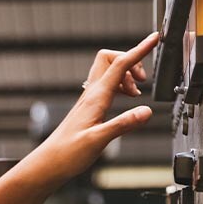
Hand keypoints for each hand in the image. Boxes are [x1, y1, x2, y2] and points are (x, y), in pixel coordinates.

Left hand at [27, 32, 159, 186]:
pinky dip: (119, 88)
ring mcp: (88, 101)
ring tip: (137, 94)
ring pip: (108, 73)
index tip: (154, 38)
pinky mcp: (88, 110)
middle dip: (130, 61)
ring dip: (126, 76)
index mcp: (95, 98)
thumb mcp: (98, 141)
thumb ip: (123, 125)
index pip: (120, 64)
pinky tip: (125, 102)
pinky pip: (106, 88)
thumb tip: (146, 111)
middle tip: (143, 80)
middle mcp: (91, 95)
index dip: (139, 50)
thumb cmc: (66, 154)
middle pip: (110, 60)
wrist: (47, 164)